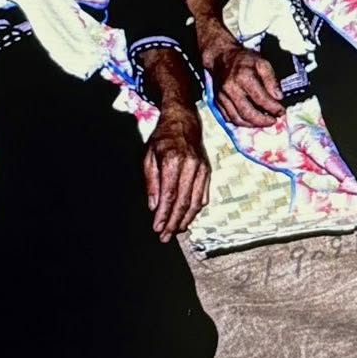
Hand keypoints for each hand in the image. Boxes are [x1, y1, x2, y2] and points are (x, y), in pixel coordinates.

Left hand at [143, 106, 210, 243]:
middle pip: (184, 201)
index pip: (169, 195)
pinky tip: (187, 218)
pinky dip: (196, 209)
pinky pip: (203, 195)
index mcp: (173, 160)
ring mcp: (202, 168)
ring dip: (186, 219)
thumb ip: (151, 181)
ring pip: (196, 201)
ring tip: (175, 231)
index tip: (157, 228)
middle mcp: (191, 165)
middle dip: (174, 222)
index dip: (164, 214)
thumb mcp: (149, 156)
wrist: (183, 121)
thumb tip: (154, 206)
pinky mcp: (208, 171)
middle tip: (165, 237)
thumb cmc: (162, 138)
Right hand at [207, 40, 284, 127]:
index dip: (273, 108)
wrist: (222, 57)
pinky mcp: (218, 102)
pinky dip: (241, 122)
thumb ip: (271, 80)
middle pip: (248, 113)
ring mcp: (222, 97)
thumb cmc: (244, 60)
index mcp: (243, 77)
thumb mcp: (262, 63)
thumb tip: (278, 97)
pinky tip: (251, 120)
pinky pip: (229, 118)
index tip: (282, 112)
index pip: (261, 98)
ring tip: (264, 122)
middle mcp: (231, 89)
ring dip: (253, 124)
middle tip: (274, 121)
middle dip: (263, 121)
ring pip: (238, 119)